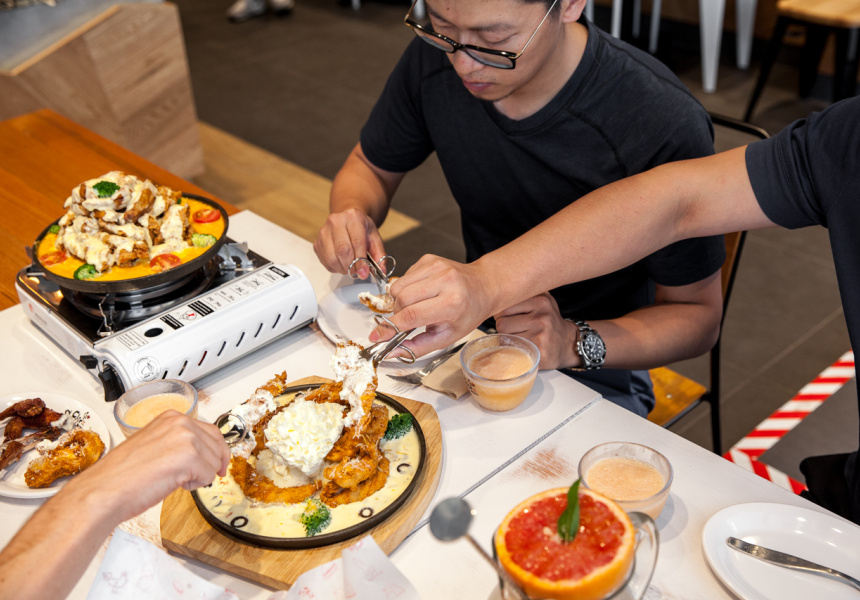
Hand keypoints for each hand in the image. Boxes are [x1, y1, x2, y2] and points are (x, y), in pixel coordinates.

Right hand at [68, 411, 230, 522]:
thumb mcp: (155, 444)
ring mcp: (186, 438)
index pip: (211, 431)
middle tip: (195, 478)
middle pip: (217, 446)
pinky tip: (174, 483)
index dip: (217, 451)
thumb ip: (178, 442)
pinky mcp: (190, 456)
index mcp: (172, 417)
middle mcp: (181, 423)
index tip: (218, 463)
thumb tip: (202, 452)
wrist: (104, 490)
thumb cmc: (122, 474)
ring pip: (214, 462)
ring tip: (172, 478)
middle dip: (210, 465)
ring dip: (199, 476)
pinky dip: (195, 485)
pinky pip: (209, 476)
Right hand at [313, 207, 385, 277]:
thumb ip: (379, 255)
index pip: (356, 242)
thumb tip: (381, 271)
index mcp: (353, 217)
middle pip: (342, 251)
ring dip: (343, 268)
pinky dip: (335, 268)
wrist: (348, 219)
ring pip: (332, 258)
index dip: (361, 261)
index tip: (364, 273)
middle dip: (351, 266)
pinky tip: (342, 264)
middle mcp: (336, 221)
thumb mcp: (375, 238)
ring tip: (350, 268)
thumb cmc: (361, 228)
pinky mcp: (317, 242)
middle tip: (358, 272)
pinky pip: (325, 261)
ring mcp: (324, 231)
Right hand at [370, 255, 497, 356]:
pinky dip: (407, 288)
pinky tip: (422, 293)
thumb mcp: (447, 337)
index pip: (411, 315)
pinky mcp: (429, 258)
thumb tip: (391, 352)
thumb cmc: (467, 313)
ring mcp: (436, 266)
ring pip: (397, 287)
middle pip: (401, 299)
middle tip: (407, 321)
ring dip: (400, 301)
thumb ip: (417, 347)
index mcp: (452, 303)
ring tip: (417, 306)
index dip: (390, 328)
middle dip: (397, 314)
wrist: (483, 286)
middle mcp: (445, 280)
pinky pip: (404, 277)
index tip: (376, 337)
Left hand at [494, 293, 579, 369]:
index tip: (507, 317)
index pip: (504, 306)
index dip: (501, 314)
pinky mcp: (538, 351)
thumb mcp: (541, 301)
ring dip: (507, 340)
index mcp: (540, 300)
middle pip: (501, 323)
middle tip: (513, 329)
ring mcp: (540, 335)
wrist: (568, 343)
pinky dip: (512, 350)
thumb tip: (492, 297)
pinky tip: (521, 347)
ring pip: (505, 338)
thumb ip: (522, 295)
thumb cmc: (548, 321)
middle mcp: (541, 317)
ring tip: (518, 337)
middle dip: (503, 328)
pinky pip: (512, 350)